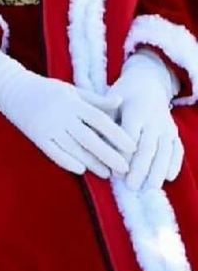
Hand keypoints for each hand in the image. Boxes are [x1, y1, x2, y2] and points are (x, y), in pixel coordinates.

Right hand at [0, 47, 132, 178]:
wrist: (13, 90)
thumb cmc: (48, 89)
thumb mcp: (73, 90)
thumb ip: (97, 100)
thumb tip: (121, 102)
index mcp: (73, 102)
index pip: (100, 120)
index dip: (117, 135)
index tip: (133, 148)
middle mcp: (62, 115)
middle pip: (90, 139)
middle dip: (109, 155)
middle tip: (125, 168)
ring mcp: (48, 127)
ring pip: (74, 149)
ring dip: (92, 163)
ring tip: (108, 174)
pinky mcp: (37, 137)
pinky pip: (55, 153)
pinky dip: (68, 162)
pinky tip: (82, 170)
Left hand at [112, 52, 182, 191]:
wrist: (148, 82)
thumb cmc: (122, 95)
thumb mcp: (109, 100)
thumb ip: (103, 120)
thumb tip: (94, 140)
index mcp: (135, 110)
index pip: (130, 136)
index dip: (123, 155)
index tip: (116, 172)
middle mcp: (153, 119)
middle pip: (148, 147)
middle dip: (140, 168)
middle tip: (131, 186)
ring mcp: (166, 126)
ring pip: (165, 151)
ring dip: (158, 170)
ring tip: (151, 188)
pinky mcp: (174, 131)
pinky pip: (177, 149)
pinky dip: (174, 163)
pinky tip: (168, 178)